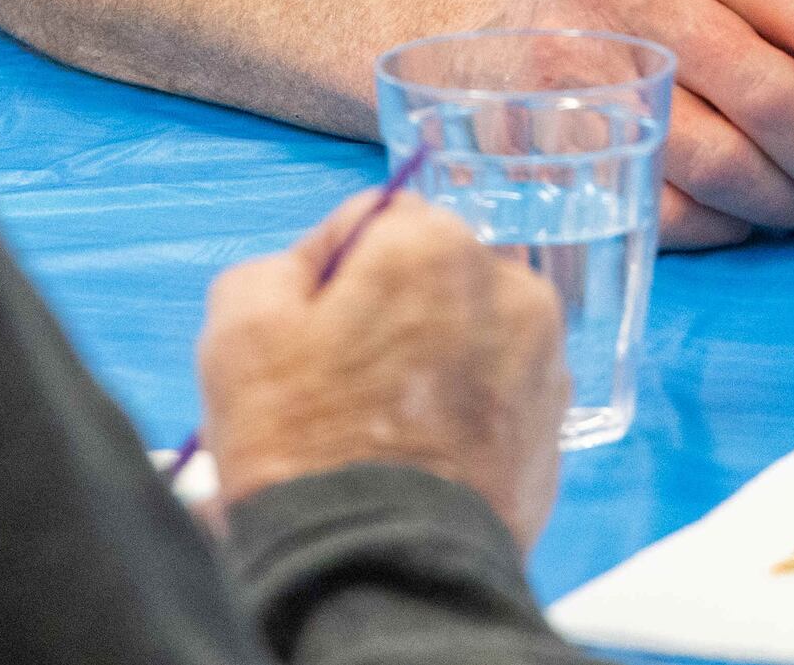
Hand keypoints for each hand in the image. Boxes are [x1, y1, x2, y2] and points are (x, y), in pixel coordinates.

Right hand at [199, 193, 567, 545]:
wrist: (377, 573)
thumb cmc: (307, 447)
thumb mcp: (239, 326)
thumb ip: (279, 267)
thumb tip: (313, 272)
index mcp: (434, 245)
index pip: (375, 220)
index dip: (332, 271)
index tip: (308, 324)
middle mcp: (507, 288)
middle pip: (433, 276)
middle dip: (391, 313)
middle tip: (342, 379)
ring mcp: (542, 362)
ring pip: (472, 334)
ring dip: (433, 360)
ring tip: (380, 426)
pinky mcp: (555, 430)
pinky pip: (500, 396)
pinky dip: (466, 414)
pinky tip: (420, 455)